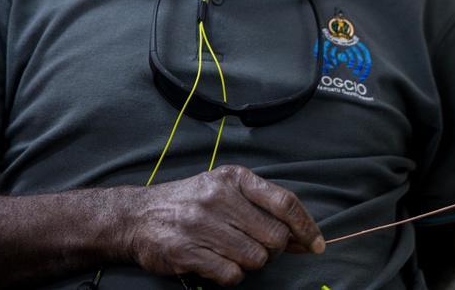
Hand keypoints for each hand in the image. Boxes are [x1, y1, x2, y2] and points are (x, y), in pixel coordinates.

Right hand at [124, 165, 323, 285]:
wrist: (137, 216)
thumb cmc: (192, 202)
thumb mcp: (226, 189)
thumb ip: (264, 207)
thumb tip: (304, 237)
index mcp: (235, 179)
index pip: (285, 202)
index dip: (307, 226)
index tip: (316, 244)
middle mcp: (219, 198)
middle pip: (274, 236)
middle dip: (275, 250)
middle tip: (262, 249)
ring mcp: (201, 225)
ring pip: (255, 258)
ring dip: (252, 264)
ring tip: (235, 255)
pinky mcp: (186, 252)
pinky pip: (231, 274)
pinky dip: (232, 276)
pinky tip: (220, 265)